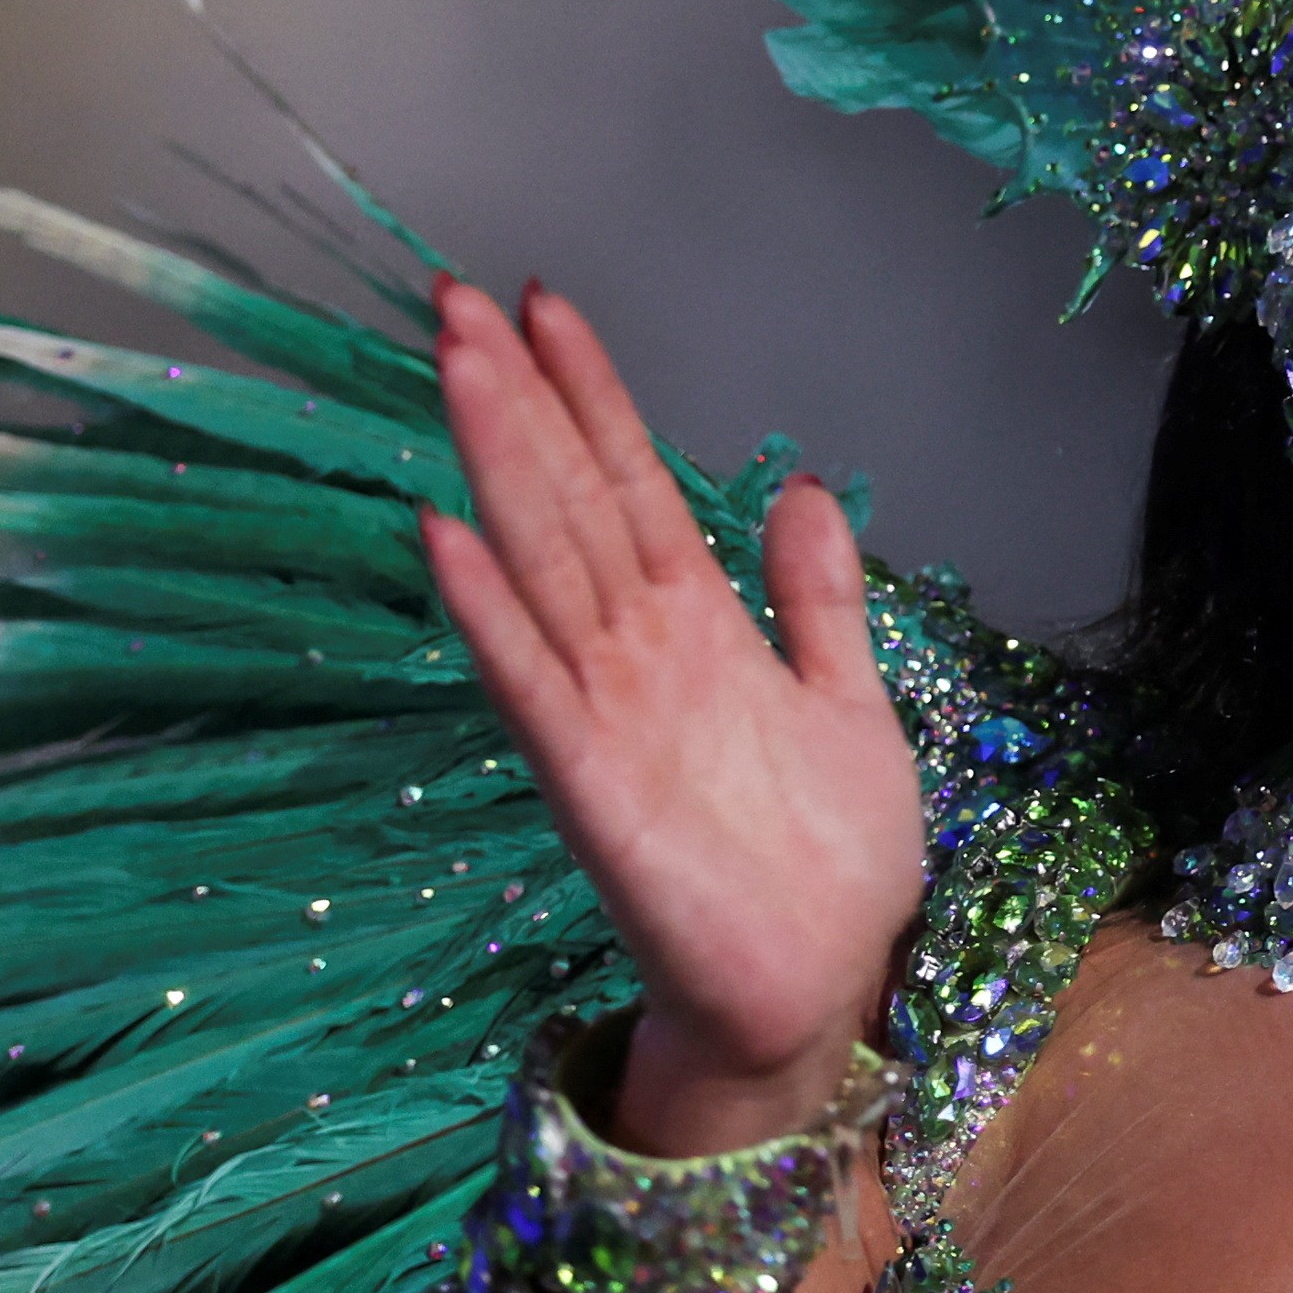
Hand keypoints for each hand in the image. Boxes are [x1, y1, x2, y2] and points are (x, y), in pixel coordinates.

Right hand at [418, 280, 928, 1156]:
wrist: (820, 993)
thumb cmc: (829, 864)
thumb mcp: (850, 702)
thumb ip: (817, 600)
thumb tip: (801, 488)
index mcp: (699, 628)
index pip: (633, 484)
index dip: (591, 395)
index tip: (547, 305)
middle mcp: (639, 655)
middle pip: (567, 503)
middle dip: (519, 401)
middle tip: (456, 299)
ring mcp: (608, 714)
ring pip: (541, 565)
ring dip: (497, 467)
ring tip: (454, 369)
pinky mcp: (592, 786)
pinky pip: (532, 685)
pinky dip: (488, 615)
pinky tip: (442, 538)